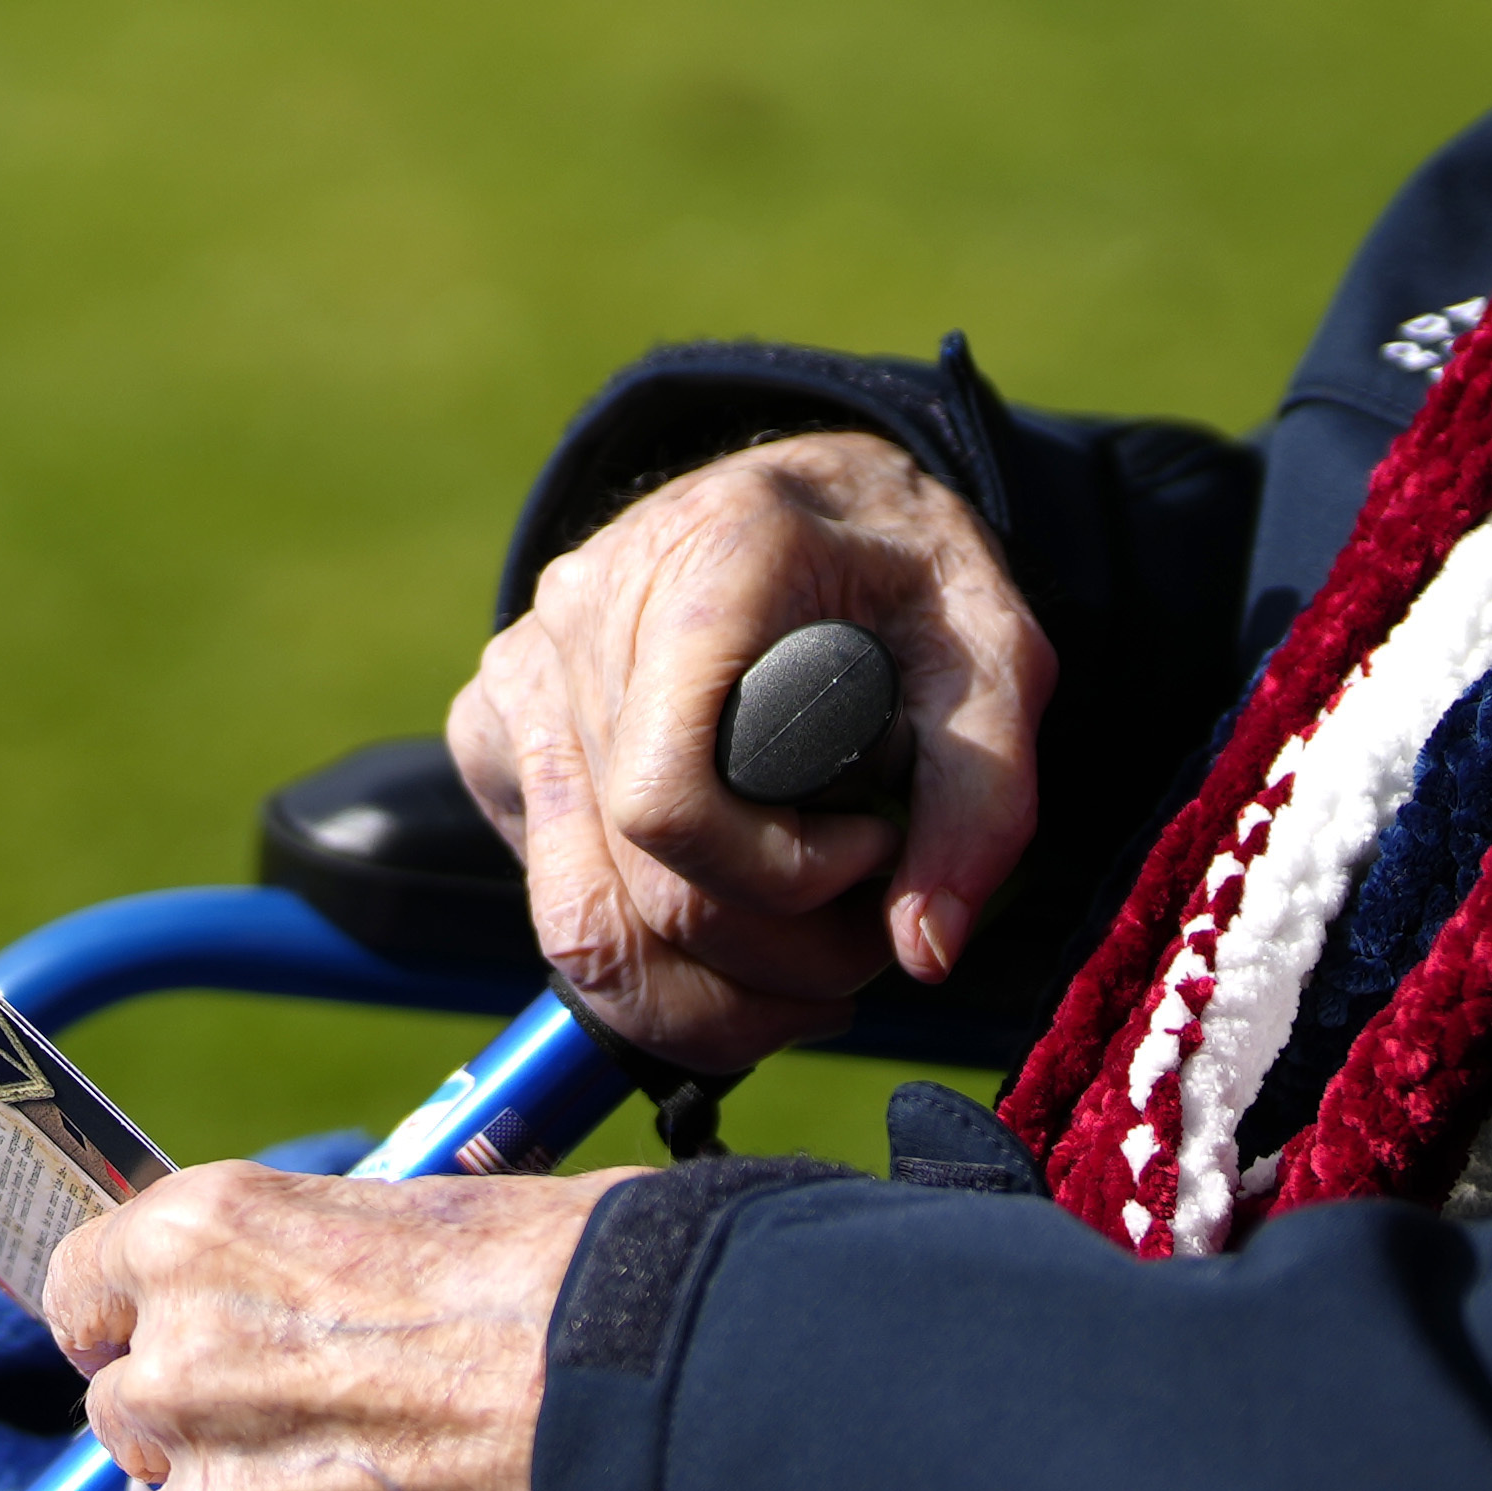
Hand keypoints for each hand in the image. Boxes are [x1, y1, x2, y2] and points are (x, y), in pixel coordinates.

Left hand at [46, 1164, 594, 1490]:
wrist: (677, 1426)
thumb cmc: (580, 1293)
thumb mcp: (422, 1219)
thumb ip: (310, 1273)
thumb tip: (306, 1305)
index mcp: (201, 1243)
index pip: (84, 1290)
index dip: (133, 1325)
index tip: (173, 1348)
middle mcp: (176, 1376)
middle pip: (125, 1423)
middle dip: (198, 1438)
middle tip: (311, 1448)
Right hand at [444, 432, 1050, 1065]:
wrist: (805, 492)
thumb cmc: (906, 571)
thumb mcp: (998, 654)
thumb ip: (982, 802)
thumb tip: (924, 956)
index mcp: (704, 571)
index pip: (667, 803)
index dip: (781, 877)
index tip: (876, 844)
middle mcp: (580, 618)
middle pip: (628, 896)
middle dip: (770, 967)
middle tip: (871, 936)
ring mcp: (521, 677)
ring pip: (574, 928)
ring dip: (706, 998)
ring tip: (808, 970)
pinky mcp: (493, 731)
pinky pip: (554, 899)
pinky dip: (656, 957)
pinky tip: (737, 912)